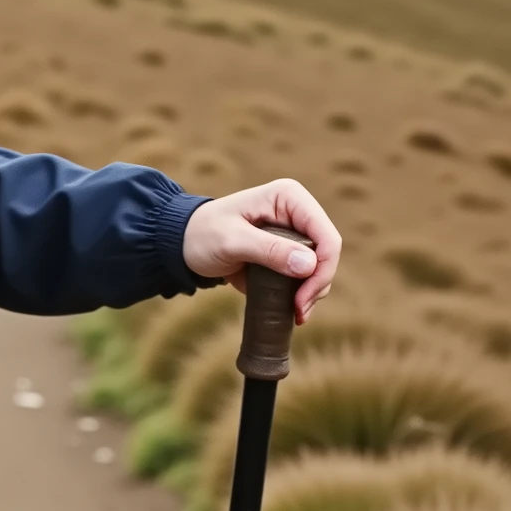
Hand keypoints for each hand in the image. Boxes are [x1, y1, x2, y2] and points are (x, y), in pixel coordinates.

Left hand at [182, 178, 339, 324]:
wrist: (183, 245)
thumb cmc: (202, 234)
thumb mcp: (231, 241)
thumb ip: (269, 250)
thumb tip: (309, 264)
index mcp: (289, 198)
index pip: (325, 235)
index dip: (322, 268)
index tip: (302, 297)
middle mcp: (298, 213)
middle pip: (327, 253)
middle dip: (318, 284)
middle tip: (299, 311)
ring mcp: (295, 234)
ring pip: (321, 267)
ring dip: (313, 292)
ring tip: (295, 312)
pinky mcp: (288, 253)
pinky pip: (308, 275)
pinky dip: (304, 292)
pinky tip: (292, 309)